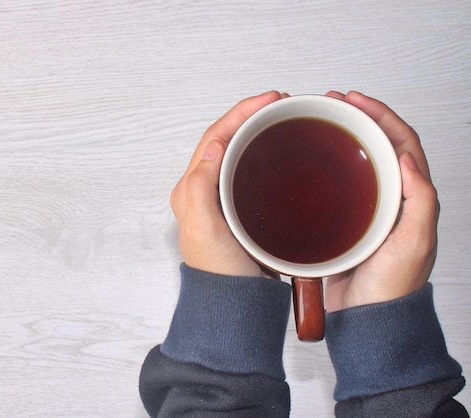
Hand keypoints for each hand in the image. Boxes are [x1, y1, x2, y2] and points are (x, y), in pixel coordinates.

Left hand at [170, 91, 283, 276]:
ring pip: (236, 152)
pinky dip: (262, 153)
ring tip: (279, 117)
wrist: (233, 302)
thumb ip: (200, 187)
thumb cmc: (219, 272)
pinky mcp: (238, 208)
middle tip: (277, 102)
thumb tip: (212, 147)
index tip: (268, 100)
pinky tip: (278, 151)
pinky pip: (248, 170)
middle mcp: (202, 189)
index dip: (240, 113)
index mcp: (191, 189)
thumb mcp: (204, 228)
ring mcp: (221, 198)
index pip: (214, 138)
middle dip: (249, 115)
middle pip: (224, 139)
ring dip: (255, 130)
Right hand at [324, 91, 439, 310]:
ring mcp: (368, 208)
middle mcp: (392, 197)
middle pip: (379, 145)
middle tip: (333, 104)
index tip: (355, 101)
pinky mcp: (346, 221)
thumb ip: (419, 199)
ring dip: (342, 139)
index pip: (402, 142)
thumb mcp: (416, 241)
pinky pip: (338, 185)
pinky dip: (326, 167)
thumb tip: (406, 157)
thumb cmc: (392, 286)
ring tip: (320, 124)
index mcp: (412, 197)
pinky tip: (310, 164)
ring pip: (357, 162)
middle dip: (358, 119)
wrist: (367, 317)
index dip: (381, 115)